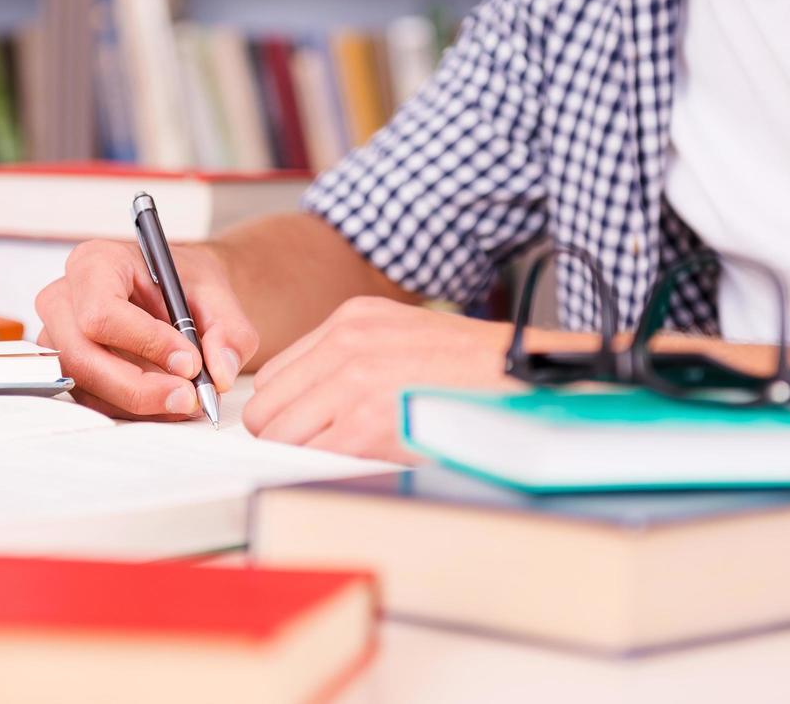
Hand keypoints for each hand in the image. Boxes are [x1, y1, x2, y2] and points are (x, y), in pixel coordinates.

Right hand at [34, 239, 258, 419]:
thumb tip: (220, 373)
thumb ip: (229, 331)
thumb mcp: (218, 296)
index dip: (145, 342)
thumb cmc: (185, 284)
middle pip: (82, 356)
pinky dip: (132, 410)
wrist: (179, 294)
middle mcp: (65, 299)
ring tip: (185, 400)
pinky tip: (167, 402)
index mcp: (95, 263)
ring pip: (85, 385)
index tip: (189, 361)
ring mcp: (59, 337)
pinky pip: (91, 400)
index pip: (101, 311)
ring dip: (138, 403)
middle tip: (188, 397)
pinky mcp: (68, 368)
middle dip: (138, 386)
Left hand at [243, 296, 522, 461]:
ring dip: (302, 453)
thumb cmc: (475, 367)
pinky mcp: (367, 424)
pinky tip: (353, 466)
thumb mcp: (403, 335)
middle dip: (282, 433)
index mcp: (351, 321)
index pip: (276, 372)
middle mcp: (345, 345)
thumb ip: (353, 357)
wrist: (523, 379)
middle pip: (267, 405)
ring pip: (280, 434)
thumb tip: (314, 401)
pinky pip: (311, 456)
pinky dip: (322, 468)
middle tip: (310, 451)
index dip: (284, 407)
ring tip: (340, 458)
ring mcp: (354, 383)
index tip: (295, 426)